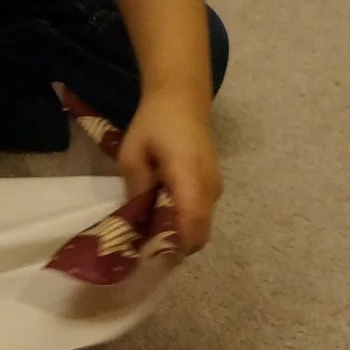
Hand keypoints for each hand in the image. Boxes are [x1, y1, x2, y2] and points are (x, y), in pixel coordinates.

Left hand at [117, 87, 220, 252]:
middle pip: (199, 234)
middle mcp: (210, 188)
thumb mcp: (133, 152)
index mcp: (190, 179)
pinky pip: (202, 213)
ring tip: (150, 227)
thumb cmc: (155, 121)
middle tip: (145, 244)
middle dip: (174, 246)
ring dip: (179, 233)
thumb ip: (136, 187)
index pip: (191, 226)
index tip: (149, 254)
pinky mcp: (215, 184)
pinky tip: (162, 210)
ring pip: (201, 226)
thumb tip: (137, 218)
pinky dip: (185, 220)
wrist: (183, 95)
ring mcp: (216, 187)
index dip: (174, 247)